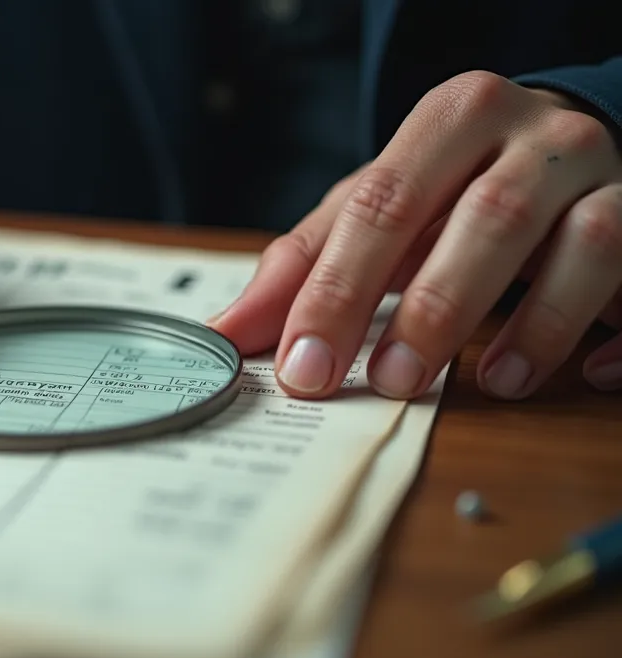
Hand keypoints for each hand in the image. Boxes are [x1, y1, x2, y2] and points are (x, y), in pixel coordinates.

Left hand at [209, 70, 621, 398]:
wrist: (568, 142)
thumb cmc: (454, 185)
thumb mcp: (376, 208)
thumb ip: (306, 264)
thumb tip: (227, 333)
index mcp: (451, 120)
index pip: (384, 202)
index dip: (339, 289)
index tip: (304, 367)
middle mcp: (537, 135)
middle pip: (488, 217)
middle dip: (435, 309)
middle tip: (393, 384)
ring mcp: (607, 174)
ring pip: (588, 242)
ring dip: (539, 322)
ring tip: (494, 383)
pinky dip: (617, 334)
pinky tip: (585, 372)